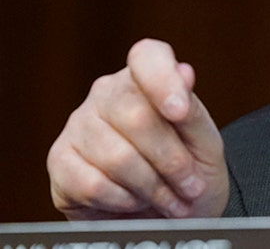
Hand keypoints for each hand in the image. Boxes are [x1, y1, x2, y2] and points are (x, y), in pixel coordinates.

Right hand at [47, 39, 229, 218]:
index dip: (163, 81)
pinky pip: (93, 184)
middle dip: (171, 161)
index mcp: (145, 79)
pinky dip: (123, 201)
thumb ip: (193, 111)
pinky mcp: (59, 162)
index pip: (147, 57)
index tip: (181, 113)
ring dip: (152, 188)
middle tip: (191, 186)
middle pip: (137, 116)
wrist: (168, 217)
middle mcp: (106, 95)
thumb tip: (184, 72)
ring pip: (117, 157)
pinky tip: (135, 203)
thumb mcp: (205, 143)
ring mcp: (78, 126)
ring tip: (170, 200)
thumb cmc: (190, 172)